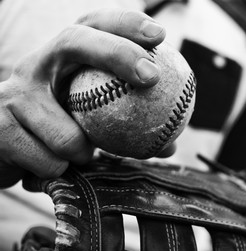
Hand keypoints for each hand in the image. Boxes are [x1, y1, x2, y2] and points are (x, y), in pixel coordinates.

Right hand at [0, 9, 165, 187]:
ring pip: (69, 134)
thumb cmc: (54, 133)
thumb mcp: (87, 121)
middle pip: (73, 40)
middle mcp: (33, 66)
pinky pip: (51, 162)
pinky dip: (62, 172)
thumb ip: (124, 127)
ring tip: (77, 157)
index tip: (159, 35)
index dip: (124, 24)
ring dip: (84, 154)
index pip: (92, 25)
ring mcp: (11, 95)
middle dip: (117, 53)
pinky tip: (47, 168)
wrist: (2, 151)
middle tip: (151, 76)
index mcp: (60, 60)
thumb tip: (169, 145)